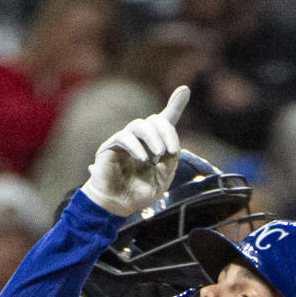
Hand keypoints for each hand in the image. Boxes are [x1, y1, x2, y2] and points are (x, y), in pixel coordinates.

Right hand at [82, 85, 189, 216]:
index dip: (175, 105)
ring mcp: (125, 141)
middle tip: (171, 151)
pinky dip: (136, 146)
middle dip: (166, 132)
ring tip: (158, 155)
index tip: (184, 90)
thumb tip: (175, 145)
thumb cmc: (138, 193)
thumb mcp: (162, 180)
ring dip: (153, 137)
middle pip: (154, 120)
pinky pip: (124, 137)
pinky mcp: (110, 146)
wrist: (117, 206)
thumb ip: (170, 162)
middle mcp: (140, 139)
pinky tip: (142, 159)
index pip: (164, 121)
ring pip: (140, 125)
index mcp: (154, 146)